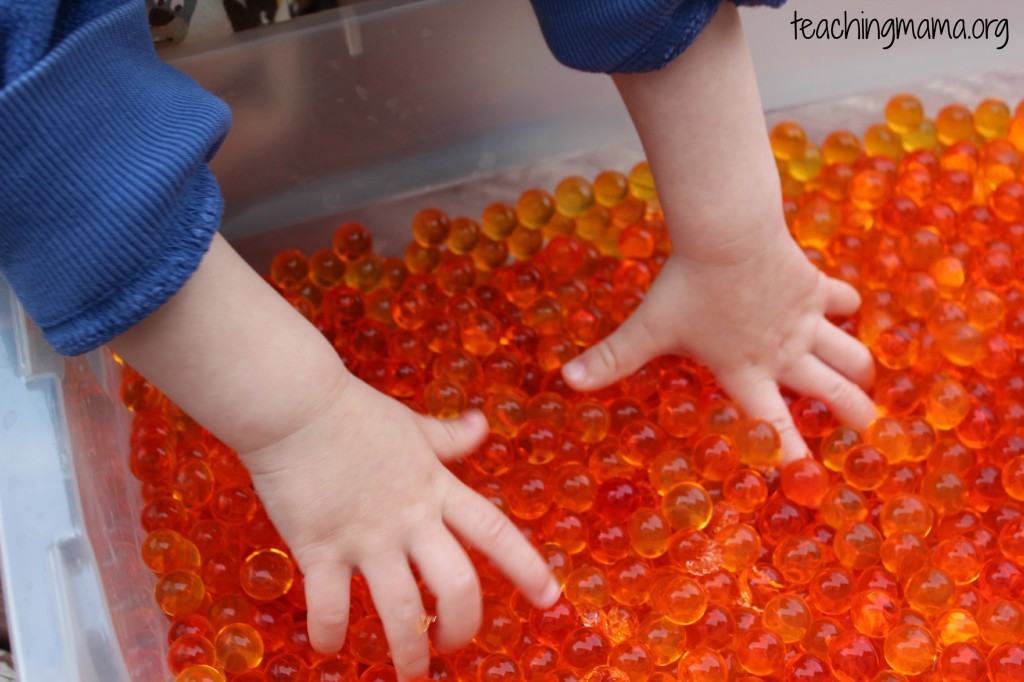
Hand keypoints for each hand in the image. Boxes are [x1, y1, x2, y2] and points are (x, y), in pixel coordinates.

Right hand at [240, 372, 559, 680]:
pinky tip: (328, 647)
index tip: (551, 598)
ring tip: (410, 673)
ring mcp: (367, 537)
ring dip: (409, 650)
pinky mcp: (320, 548)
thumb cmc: (353, 412)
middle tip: (456, 646)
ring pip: (401, 610)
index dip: (527, 567)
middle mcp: (410, 519)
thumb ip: (448, 437)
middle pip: (456, 584)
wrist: (295, 406)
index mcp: (436, 489)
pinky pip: (330, 606)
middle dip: (464, 625)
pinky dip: (329, 634)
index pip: (494, 531)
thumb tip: (482, 425)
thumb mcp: (411, 425)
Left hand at [562, 230, 876, 463]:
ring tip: (868, 378)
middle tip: (867, 430)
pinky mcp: (814, 287)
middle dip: (854, 416)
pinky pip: (841, 299)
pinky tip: (848, 306)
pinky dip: (846, 305)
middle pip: (833, 394)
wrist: (727, 234)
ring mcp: (804, 320)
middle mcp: (783, 354)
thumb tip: (567, 379)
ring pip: (848, 352)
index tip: (808, 480)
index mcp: (746, 373)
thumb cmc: (687, 286)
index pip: (775, 428)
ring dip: (859, 366)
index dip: (791, 456)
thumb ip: (612, 358)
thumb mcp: (648, 328)